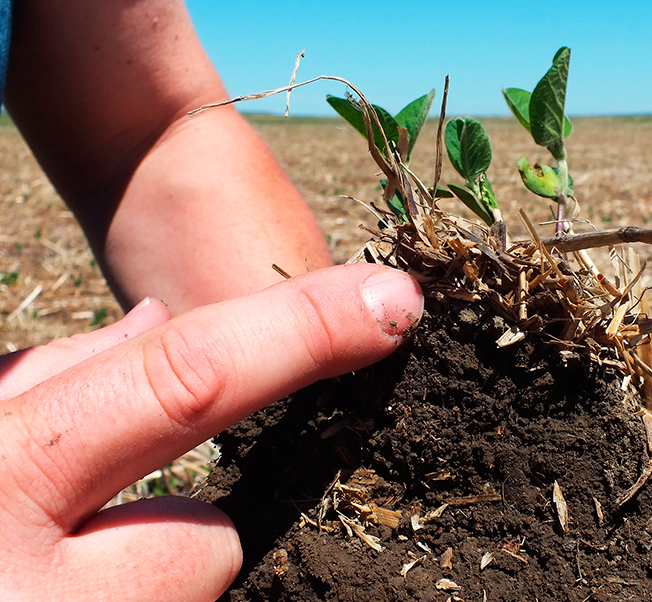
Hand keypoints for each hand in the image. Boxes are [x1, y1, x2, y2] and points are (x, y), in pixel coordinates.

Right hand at [0, 264, 422, 600]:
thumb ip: (53, 379)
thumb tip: (161, 323)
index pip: (180, 380)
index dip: (300, 332)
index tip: (390, 303)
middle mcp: (26, 583)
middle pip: (204, 545)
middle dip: (173, 544)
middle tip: (73, 552)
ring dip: (124, 592)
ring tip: (30, 585)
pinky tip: (52, 586)